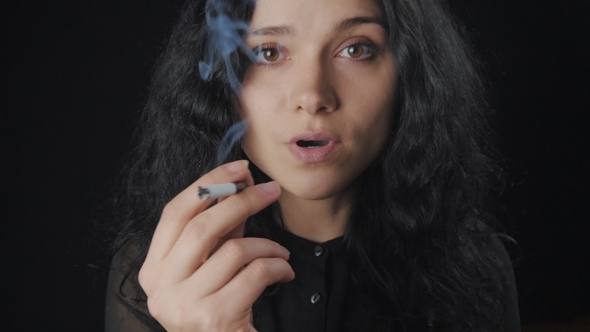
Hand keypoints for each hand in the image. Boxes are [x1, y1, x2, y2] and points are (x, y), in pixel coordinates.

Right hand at [138, 160, 293, 331]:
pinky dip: (277, 266)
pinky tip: (284, 270)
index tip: (238, 169)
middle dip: (242, 201)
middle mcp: (161, 287)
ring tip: (281, 252)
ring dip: (267, 245)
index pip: (175, 213)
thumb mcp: (211, 265)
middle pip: (202, 226)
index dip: (207, 184)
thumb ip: (219, 230)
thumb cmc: (219, 309)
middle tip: (270, 190)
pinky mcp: (214, 318)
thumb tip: (237, 185)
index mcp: (154, 270)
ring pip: (233, 250)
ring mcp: (184, 305)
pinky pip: (255, 274)